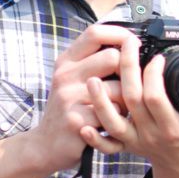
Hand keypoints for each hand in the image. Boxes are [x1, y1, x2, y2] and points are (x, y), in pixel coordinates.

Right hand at [29, 24, 134, 172]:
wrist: (45, 144)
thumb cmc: (67, 108)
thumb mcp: (71, 78)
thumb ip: (93, 60)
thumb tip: (127, 44)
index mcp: (66, 61)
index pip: (95, 33)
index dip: (119, 34)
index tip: (133, 43)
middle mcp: (66, 75)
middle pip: (113, 57)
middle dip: (129, 72)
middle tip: (128, 85)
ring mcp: (70, 97)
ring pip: (119, 88)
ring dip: (126, 100)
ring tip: (118, 109)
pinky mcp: (77, 120)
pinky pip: (114, 113)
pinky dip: (118, 120)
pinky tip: (110, 125)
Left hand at [80, 41, 178, 168]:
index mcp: (174, 126)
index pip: (157, 97)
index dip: (153, 74)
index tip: (156, 56)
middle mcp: (152, 134)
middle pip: (133, 100)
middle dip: (127, 69)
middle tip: (127, 44)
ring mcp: (135, 141)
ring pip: (112, 122)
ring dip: (100, 101)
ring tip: (92, 78)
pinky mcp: (123, 146)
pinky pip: (105, 146)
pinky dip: (93, 138)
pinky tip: (84, 124)